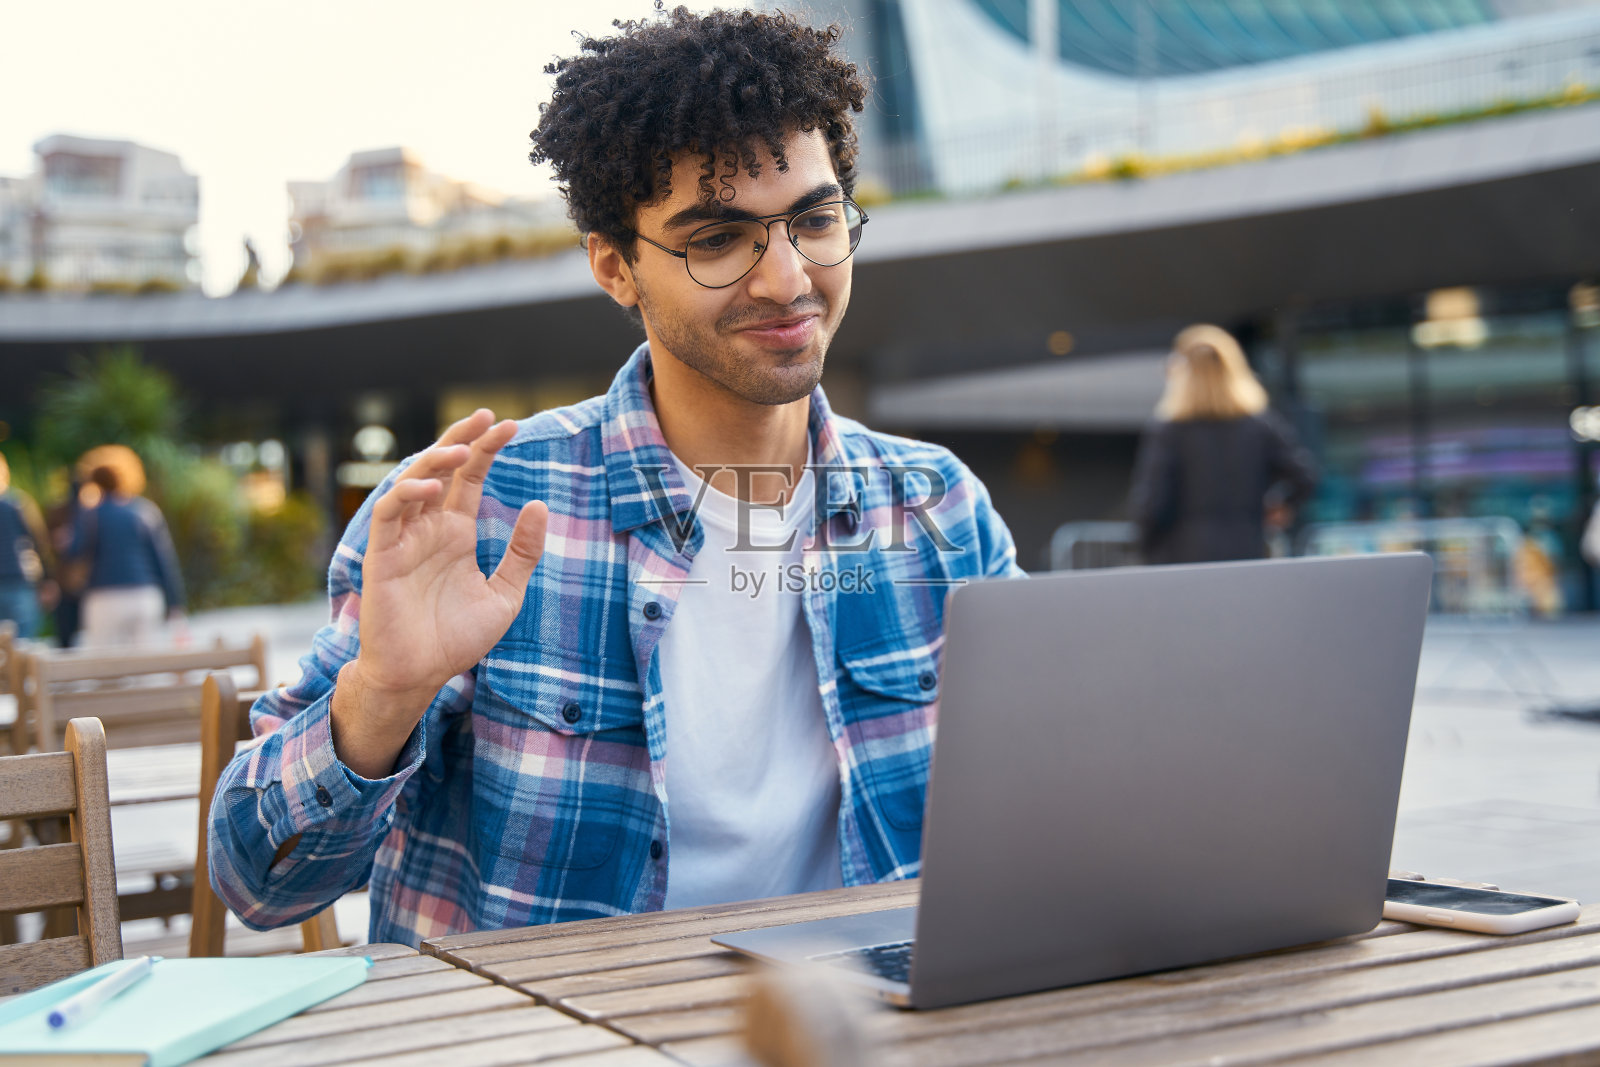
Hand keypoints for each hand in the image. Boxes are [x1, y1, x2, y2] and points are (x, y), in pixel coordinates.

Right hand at [333, 410, 547, 776]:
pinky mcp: (382, 557)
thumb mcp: (504, 594)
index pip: (469, 479)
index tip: (512, 426)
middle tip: (487, 416)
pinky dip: (405, 495)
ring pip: (412, 483)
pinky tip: (429, 488)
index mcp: (455, 533)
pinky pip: (389, 516)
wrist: (420, 676)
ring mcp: (403, 540)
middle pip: (441, 469)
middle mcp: (428, 529)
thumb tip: (538, 505)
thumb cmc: (456, 639)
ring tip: (464, 448)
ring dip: (434, 460)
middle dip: (462, 440)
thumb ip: (522, 553)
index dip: (486, 450)